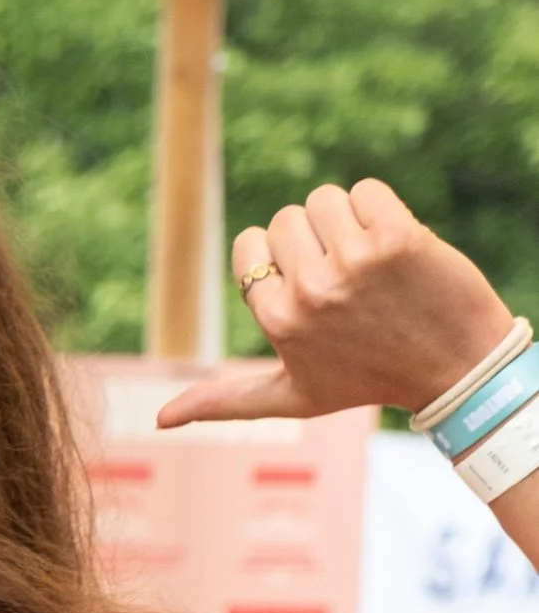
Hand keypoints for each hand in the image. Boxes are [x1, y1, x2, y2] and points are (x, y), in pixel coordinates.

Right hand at [157, 182, 514, 428]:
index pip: (251, 246)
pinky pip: (366, 190)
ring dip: (347, 221)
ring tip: (372, 265)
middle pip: (288, 217)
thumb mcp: (290, 397)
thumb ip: (223, 399)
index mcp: (276, 321)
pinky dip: (381, 209)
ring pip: (326, 198)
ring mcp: (354, 261)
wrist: (454, 368)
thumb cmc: (365, 382)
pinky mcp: (397, 234)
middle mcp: (310, 291)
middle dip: (315, 239)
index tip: (310, 287)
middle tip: (349, 282)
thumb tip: (158, 422)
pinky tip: (396, 249)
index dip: (279, 259)